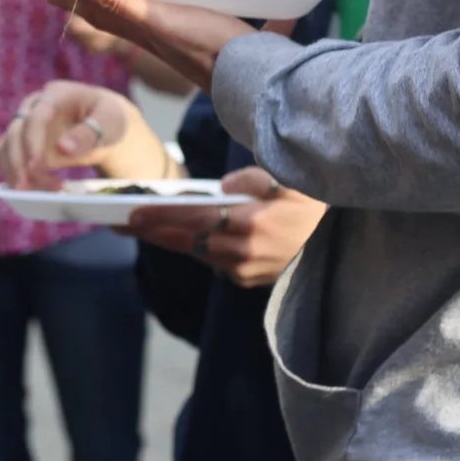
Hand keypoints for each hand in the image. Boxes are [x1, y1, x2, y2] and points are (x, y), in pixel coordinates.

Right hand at [0, 80, 166, 191]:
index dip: (33, 142)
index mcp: (56, 95)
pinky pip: (8, 159)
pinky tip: (36, 189)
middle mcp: (34, 106)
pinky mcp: (22, 143)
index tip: (36, 167)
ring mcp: (26, 124)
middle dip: (19, 163)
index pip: (37, 116)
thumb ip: (89, 133)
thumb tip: (63, 148)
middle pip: (15, 133)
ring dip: (15, 171)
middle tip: (28, 188)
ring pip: (6, 147)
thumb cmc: (108, 119)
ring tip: (36, 192)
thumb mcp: (109, 123)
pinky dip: (16, 175)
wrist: (103, 124)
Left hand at [50, 0, 289, 87]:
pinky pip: (230, 24)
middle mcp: (168, 37)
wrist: (259, 81)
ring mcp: (198, 41)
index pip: (103, 9)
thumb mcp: (157, 18)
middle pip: (129, 12)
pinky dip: (243, 19)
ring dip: (155, 3)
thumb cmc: (208, 49)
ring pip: (171, 18)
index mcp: (149, 31)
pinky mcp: (234, 43)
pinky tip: (277, 16)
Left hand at [123, 167, 327, 287]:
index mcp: (251, 226)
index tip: (128, 212)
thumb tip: (225, 185)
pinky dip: (190, 246)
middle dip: (149, 231)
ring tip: (135, 224)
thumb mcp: (294, 183)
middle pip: (183, 242)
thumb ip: (257, 180)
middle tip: (114, 221)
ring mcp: (244, 271)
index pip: (191, 221)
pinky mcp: (248, 279)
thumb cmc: (317, 206)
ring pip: (194, 252)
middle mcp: (242, 254)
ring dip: (165, 239)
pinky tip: (174, 234)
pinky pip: (210, 260)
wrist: (345, 246)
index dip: (158, 217)